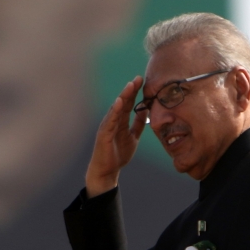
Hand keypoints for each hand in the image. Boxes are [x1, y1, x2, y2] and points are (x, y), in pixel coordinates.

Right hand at [85, 76, 148, 197]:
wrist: (107, 171)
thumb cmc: (118, 154)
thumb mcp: (133, 137)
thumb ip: (138, 124)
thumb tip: (145, 110)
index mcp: (121, 121)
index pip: (129, 103)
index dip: (135, 92)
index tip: (142, 80)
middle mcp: (113, 121)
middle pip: (123, 102)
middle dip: (130, 90)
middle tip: (138, 78)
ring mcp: (107, 126)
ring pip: (116, 108)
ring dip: (123, 96)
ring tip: (130, 86)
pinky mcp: (104, 134)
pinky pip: (110, 120)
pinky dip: (115, 111)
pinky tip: (120, 102)